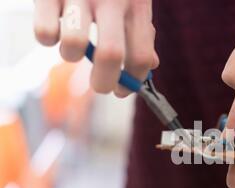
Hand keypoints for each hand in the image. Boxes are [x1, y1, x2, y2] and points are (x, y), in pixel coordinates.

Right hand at [34, 0, 158, 95]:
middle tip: (100, 85)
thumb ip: (143, 31)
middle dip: (104, 83)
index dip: (133, 83)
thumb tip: (152, 66)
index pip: (141, 57)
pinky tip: (53, 26)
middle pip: (110, 56)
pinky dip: (47, 38)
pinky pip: (43, 33)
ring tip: (73, 48)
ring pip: (72, 47)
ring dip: (71, 57)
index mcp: (137, 5)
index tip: (122, 91)